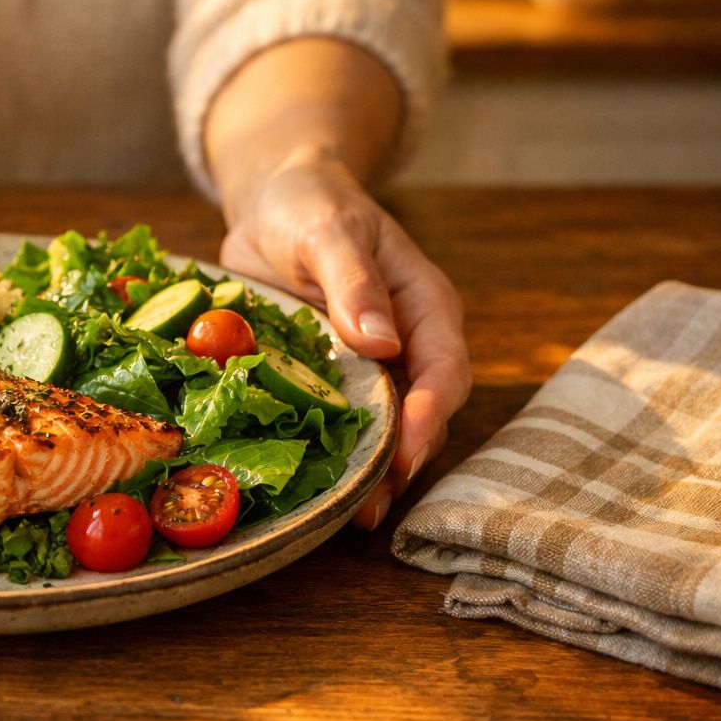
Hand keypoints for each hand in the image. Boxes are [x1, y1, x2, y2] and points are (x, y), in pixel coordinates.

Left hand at [217, 146, 470, 529]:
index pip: (444, 369)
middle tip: (371, 508)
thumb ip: (353, 281)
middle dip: (401, 463)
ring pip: (382, 431)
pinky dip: (328, 455)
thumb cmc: (310, 205)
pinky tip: (310, 490)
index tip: (408, 449)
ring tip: (346, 517)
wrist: (275, 203)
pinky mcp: (329, 381)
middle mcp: (405, 345)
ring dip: (368, 474)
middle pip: (420, 415)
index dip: (430, 413)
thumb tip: (380, 341)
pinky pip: (336, 424)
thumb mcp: (328, 231)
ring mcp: (368, 369)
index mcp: (424, 307)